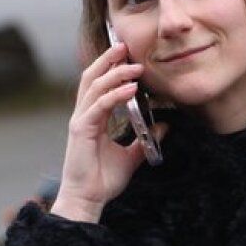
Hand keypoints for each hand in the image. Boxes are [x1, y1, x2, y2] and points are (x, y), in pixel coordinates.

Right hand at [52, 40, 169, 220]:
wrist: (88, 200)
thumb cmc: (102, 179)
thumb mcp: (131, 156)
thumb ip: (144, 139)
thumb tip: (164, 126)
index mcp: (92, 118)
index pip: (98, 84)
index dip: (110, 66)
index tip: (126, 53)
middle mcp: (83, 115)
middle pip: (91, 77)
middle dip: (107, 59)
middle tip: (125, 45)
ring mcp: (80, 121)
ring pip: (95, 86)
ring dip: (115, 73)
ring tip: (135, 66)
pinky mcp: (81, 130)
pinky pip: (99, 106)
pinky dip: (115, 95)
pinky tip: (132, 89)